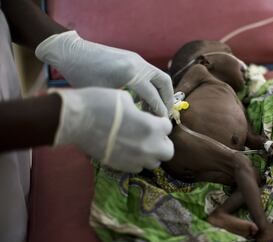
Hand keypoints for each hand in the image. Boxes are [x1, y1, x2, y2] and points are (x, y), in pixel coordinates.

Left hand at [35, 31, 172, 116]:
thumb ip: (123, 107)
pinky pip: (150, 73)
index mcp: (131, 74)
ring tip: (156, 109)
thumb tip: (138, 122)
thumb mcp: (102, 96)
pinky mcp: (133, 57)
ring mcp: (137, 59)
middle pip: (164, 83)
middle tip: (164, 116)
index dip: (159, 111)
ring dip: (162, 93)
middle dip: (167, 100)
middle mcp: (138, 64)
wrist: (71, 52)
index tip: (161, 124)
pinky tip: (144, 100)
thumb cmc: (82, 76)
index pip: (154, 96)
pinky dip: (153, 87)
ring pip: (159, 77)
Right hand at [53, 87, 173, 171]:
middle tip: (153, 135)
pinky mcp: (121, 166)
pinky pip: (137, 168)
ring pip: (154, 163)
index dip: (161, 122)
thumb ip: (140, 110)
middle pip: (168, 152)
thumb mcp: (125, 98)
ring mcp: (135, 159)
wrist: (76, 120)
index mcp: (151, 127)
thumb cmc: (100, 103)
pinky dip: (137, 160)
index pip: (168, 128)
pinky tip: (127, 150)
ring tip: (140, 144)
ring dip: (151, 154)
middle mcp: (148, 146)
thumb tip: (142, 116)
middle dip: (163, 143)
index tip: (153, 120)